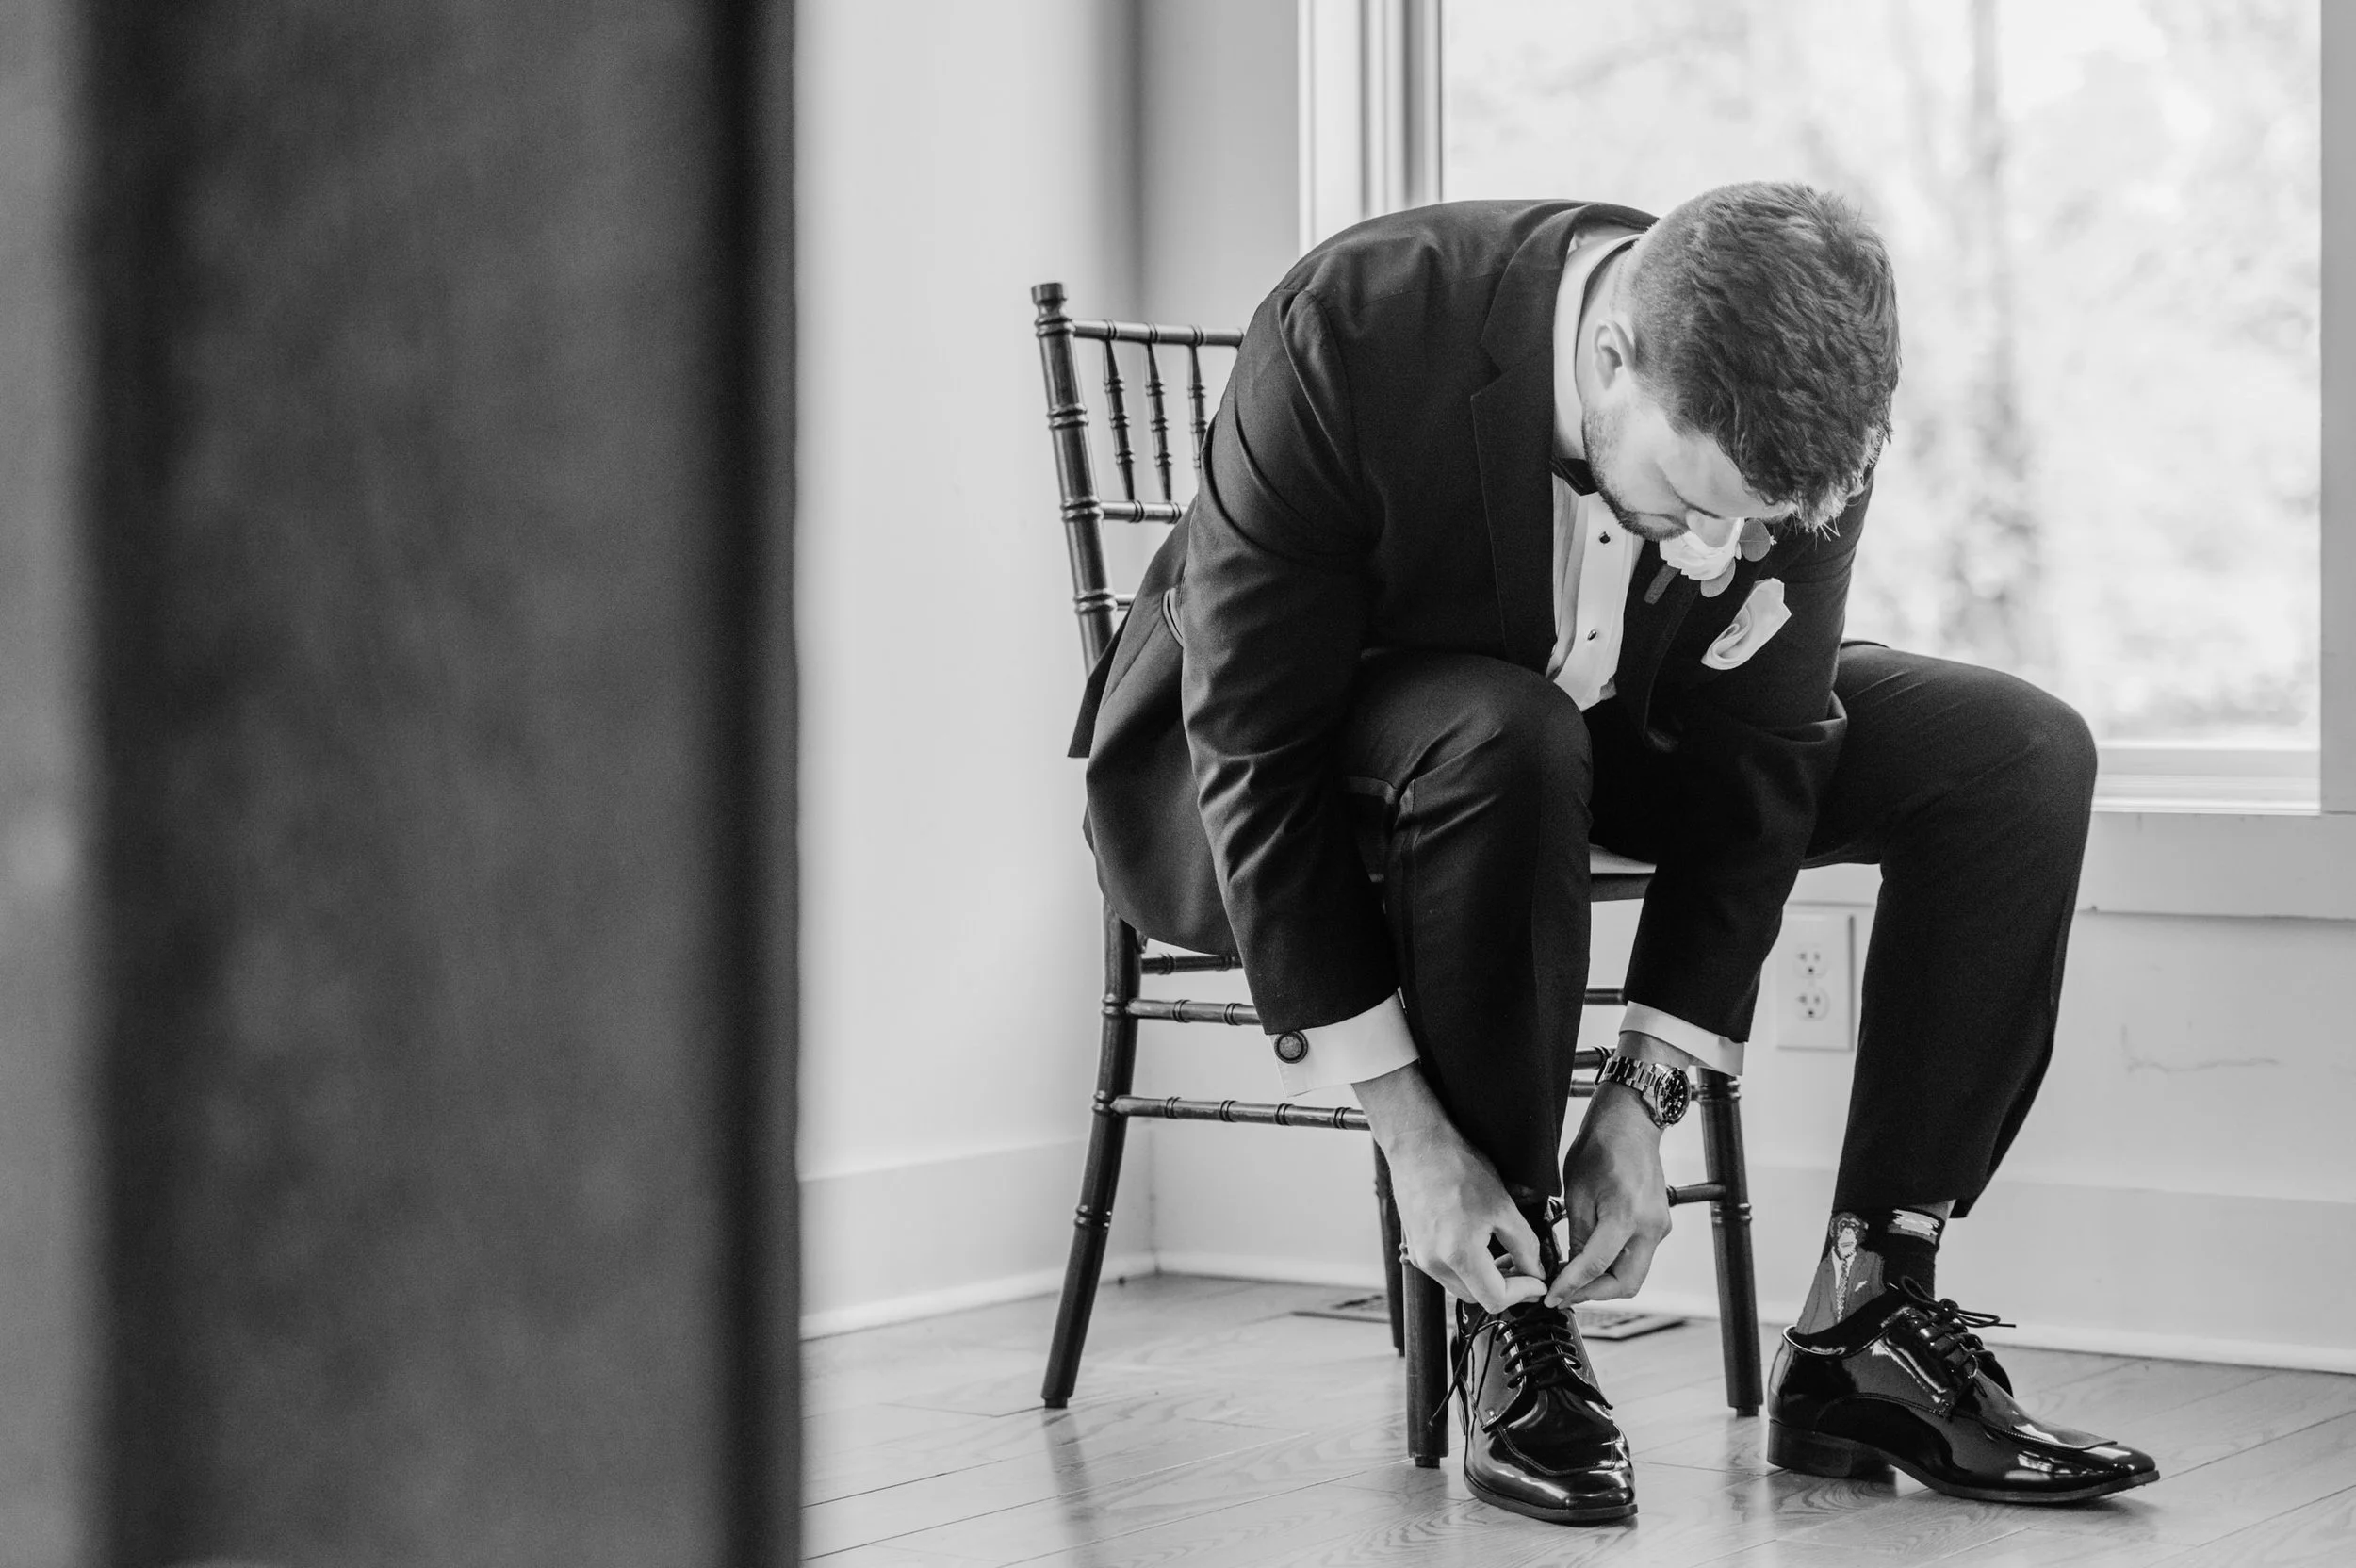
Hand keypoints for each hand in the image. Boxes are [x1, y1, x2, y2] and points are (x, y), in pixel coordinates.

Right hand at [1355, 1063, 1546, 1313]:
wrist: (1419, 1147)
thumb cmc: (1457, 1168)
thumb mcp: (1504, 1207)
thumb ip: (1525, 1246)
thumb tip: (1536, 1272)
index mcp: (1459, 1255)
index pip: (1496, 1300)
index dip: (1524, 1293)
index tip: (1537, 1282)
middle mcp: (1435, 1263)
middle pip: (1479, 1298)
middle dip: (1506, 1287)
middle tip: (1524, 1268)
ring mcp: (1421, 1257)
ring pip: (1461, 1287)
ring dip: (1485, 1279)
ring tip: (1502, 1253)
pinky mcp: (1416, 1248)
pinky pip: (1446, 1271)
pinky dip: (1467, 1268)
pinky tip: (1479, 1244)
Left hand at [1549, 1085, 1671, 1306]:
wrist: (1630, 1123)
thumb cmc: (1600, 1147)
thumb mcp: (1576, 1192)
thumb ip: (1576, 1236)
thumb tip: (1570, 1270)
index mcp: (1626, 1216)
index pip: (1596, 1266)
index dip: (1571, 1287)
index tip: (1552, 1298)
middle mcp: (1650, 1228)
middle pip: (1626, 1284)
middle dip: (1594, 1294)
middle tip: (1565, 1293)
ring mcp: (1659, 1228)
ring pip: (1634, 1274)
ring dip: (1605, 1281)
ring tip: (1574, 1277)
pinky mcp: (1659, 1225)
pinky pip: (1638, 1257)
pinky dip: (1616, 1264)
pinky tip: (1593, 1260)